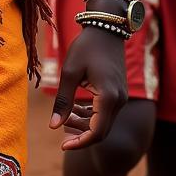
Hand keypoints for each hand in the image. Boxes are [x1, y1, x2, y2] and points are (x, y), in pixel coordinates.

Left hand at [50, 27, 125, 149]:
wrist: (106, 29)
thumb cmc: (85, 48)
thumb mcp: (69, 73)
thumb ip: (63, 101)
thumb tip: (53, 126)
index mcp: (108, 97)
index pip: (97, 132)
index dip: (80, 143)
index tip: (62, 146)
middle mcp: (119, 101)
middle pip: (101, 130)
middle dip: (80, 134)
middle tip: (61, 130)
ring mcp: (121, 97)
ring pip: (103, 122)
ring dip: (84, 124)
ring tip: (65, 117)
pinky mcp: (119, 93)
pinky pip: (105, 112)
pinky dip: (91, 115)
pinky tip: (75, 109)